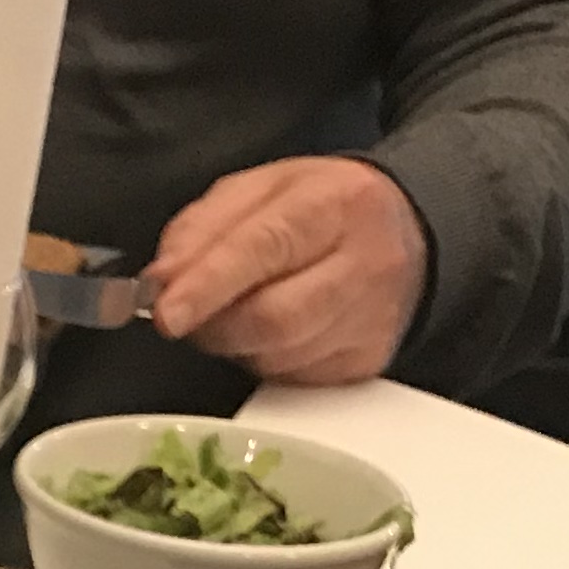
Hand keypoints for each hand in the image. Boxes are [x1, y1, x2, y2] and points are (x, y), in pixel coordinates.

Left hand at [142, 156, 429, 387]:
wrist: (406, 233)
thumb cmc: (319, 208)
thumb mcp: (259, 189)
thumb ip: (201, 228)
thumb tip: (161, 280)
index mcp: (334, 203)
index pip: (264, 248)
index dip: (209, 285)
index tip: (167, 313)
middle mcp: (364, 263)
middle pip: (273, 317)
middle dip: (212, 324)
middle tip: (186, 313)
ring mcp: (371, 319)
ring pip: (278, 356)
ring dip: (235, 345)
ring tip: (234, 312)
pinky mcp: (365, 361)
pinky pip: (294, 378)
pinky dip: (263, 360)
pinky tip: (268, 333)